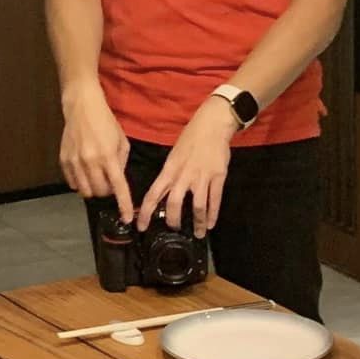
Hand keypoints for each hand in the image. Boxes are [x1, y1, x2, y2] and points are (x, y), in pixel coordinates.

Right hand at [59, 82, 133, 216]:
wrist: (82, 107)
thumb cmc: (105, 122)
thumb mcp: (121, 141)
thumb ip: (121, 162)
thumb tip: (117, 180)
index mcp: (108, 156)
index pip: (118, 187)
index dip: (123, 205)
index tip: (127, 218)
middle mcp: (90, 161)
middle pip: (100, 193)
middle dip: (107, 192)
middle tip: (109, 181)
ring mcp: (75, 162)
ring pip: (85, 191)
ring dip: (93, 189)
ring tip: (96, 177)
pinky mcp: (63, 160)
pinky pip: (72, 183)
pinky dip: (80, 183)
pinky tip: (84, 172)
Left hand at [136, 95, 238, 235]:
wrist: (212, 125)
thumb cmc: (191, 138)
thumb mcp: (174, 155)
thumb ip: (169, 174)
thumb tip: (164, 192)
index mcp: (169, 169)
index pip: (153, 194)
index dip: (146, 213)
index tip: (141, 227)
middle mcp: (184, 175)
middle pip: (174, 204)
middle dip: (173, 221)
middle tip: (174, 229)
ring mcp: (202, 177)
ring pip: (197, 206)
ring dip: (197, 223)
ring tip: (198, 233)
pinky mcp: (218, 177)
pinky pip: (215, 200)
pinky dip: (213, 214)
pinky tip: (211, 224)